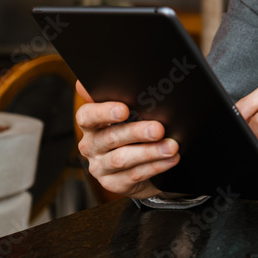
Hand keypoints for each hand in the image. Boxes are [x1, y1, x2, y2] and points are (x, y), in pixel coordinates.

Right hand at [75, 81, 179, 198]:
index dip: (103, 112)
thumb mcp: (130, 113)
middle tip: (158, 128)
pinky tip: (170, 159)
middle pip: (110, 138)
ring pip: (123, 159)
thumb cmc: (134, 131)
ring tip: (171, 146)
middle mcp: (91, 146)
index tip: (124, 109)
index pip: (87, 116)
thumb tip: (120, 73)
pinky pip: (134, 175)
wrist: (141, 165)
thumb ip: (123, 96)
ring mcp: (100, 167)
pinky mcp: (113, 183)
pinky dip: (155, 166)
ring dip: (150, 152)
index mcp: (91, 125)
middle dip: (136, 132)